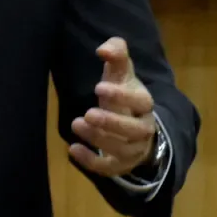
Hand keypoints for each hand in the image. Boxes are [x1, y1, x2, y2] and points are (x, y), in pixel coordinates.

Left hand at [69, 37, 156, 177]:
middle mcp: (143, 128)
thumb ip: (116, 54)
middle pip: (134, 130)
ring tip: (76, 123)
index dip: (121, 96)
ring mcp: (134, 149)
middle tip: (88, 113)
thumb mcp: (121, 72)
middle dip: (111, 123)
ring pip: (122, 149)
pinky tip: (73, 149)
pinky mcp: (120, 164)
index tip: (98, 87)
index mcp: (144, 104)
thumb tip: (103, 49)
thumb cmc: (123, 94)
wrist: (133, 124)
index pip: (140, 102)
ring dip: (99, 139)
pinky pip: (110, 168)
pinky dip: (92, 162)